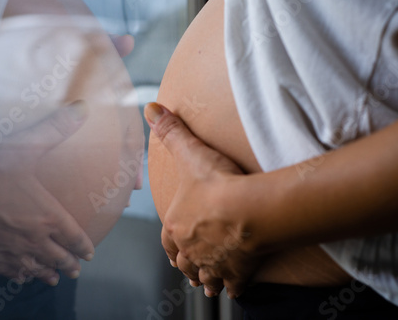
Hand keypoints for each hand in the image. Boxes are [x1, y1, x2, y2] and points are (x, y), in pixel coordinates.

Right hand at [0, 101, 93, 285]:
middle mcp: (34, 240)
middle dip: (70, 264)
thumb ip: (56, 129)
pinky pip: (11, 273)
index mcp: (49, 218)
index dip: (84, 247)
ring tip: (56, 277)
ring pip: (37, 269)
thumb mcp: (25, 148)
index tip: (90, 253)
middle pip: (58, 258)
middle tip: (77, 269)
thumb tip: (82, 109)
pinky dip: (21, 276)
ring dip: (49, 273)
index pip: (74, 238)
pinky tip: (22, 276)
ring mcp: (12, 253)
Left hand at [145, 102, 263, 298]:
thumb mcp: (191, 153)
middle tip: (186, 270)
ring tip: (207, 284)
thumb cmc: (217, 184)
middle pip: (184, 262)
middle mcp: (191, 248)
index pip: (167, 240)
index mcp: (176, 225)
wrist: (247, 209)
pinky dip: (232, 287)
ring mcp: (213, 262)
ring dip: (204, 280)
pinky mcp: (237, 271)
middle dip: (185, 266)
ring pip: (204, 277)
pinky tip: (236, 288)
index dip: (169, 245)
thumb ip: (171, 131)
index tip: (171, 251)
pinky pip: (233, 284)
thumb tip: (150, 109)